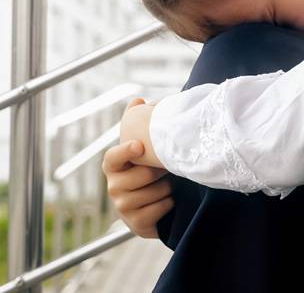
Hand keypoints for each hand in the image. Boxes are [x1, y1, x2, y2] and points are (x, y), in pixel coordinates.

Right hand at [103, 99, 173, 238]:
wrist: (157, 205)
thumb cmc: (151, 170)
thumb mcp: (146, 149)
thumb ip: (139, 124)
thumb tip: (138, 99)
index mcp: (114, 167)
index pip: (112, 158)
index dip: (124, 151)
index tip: (139, 145)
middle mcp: (114, 187)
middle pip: (140, 176)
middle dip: (159, 172)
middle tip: (168, 168)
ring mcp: (123, 207)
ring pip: (153, 193)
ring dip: (167, 188)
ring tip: (170, 184)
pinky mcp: (136, 225)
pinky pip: (158, 210)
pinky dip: (168, 204)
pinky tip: (170, 200)